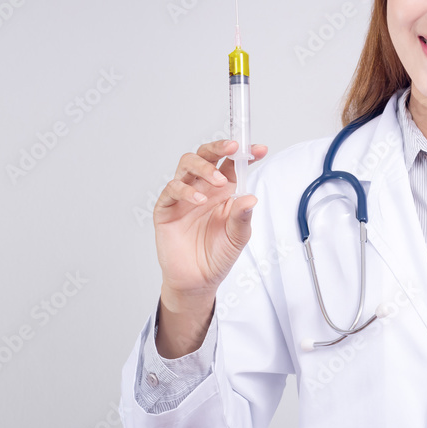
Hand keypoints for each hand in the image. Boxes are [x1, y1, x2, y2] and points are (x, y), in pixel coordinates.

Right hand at [152, 140, 268, 356]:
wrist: (197, 280)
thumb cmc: (217, 255)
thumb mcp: (238, 237)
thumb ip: (242, 217)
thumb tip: (250, 197)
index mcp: (223, 191)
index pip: (232, 164)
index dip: (244, 153)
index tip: (259, 150)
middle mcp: (203, 188)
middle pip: (206, 155)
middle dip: (219, 147)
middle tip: (232, 147)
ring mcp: (183, 196)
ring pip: (187, 164)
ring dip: (204, 167)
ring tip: (218, 181)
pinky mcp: (167, 208)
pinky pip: (172, 189)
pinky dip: (186, 190)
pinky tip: (199, 200)